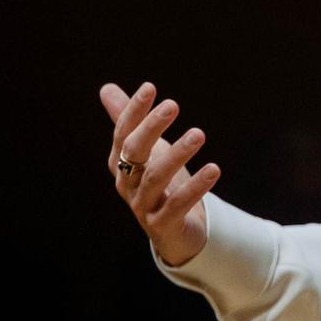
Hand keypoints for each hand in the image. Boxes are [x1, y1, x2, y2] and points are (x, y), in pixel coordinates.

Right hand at [97, 81, 222, 267]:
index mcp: (121, 164)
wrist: (175, 233)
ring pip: (156, 177)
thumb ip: (129, 123)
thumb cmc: (161, 186)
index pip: (123, 134)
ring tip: (199, 134)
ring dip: (177, 154)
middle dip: (151, 127)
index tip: (150, 87)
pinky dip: (195, 187)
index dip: (134, 111)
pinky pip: (177, 205)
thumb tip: (106, 88)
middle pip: (134, 151)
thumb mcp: (148, 152)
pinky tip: (214, 169)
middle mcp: (127, 183)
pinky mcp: (162, 224)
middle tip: (173, 105)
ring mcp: (142, 205)